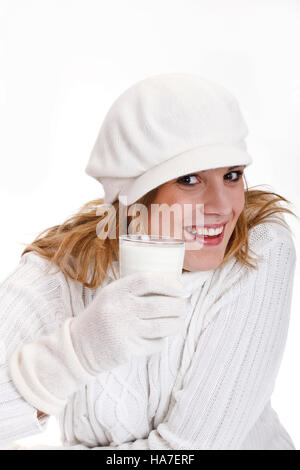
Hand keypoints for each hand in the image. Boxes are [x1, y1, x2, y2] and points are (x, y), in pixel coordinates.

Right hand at [70, 271, 186, 374]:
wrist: (78, 346)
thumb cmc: (102, 317)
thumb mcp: (111, 296)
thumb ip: (134, 290)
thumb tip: (172, 285)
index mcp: (115, 292)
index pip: (147, 280)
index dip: (169, 283)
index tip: (181, 288)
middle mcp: (118, 310)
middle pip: (159, 305)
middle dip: (178, 306)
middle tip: (183, 306)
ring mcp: (123, 331)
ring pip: (162, 326)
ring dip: (176, 323)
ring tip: (179, 320)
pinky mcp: (127, 350)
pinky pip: (155, 343)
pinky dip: (162, 340)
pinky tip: (160, 336)